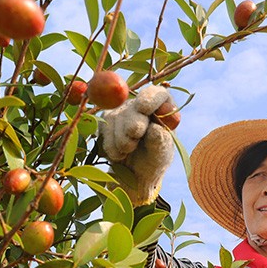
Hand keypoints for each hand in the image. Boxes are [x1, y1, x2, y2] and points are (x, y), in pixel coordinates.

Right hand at [98, 85, 174, 205]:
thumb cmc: (154, 161)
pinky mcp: (106, 120)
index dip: (149, 98)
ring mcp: (122, 111)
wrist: (134, 174)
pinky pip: (104, 130)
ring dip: (123, 142)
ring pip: (116, 120)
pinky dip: (112, 147)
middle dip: (133, 127)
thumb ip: (160, 142)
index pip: (156, 93)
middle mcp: (141, 105)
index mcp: (162, 108)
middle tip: (136, 141)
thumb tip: (155, 128)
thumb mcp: (161, 155)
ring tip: (131, 150)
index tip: (144, 109)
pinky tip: (120, 153)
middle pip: (134, 107)